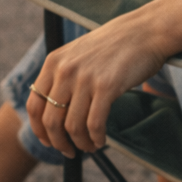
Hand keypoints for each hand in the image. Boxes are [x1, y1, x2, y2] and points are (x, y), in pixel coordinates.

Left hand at [25, 13, 166, 156]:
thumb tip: (53, 113)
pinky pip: (94, 124)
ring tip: (89, 146)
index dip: (39, 129)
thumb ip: (63, 75)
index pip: (34, 105)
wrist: (146, 30)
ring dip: (80, 143)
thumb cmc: (115, 43)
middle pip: (51, 121)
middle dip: (58, 143)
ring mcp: (86, 78)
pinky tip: (101, 140)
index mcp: (54, 61)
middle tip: (69, 151)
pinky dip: (96, 138)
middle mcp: (66, 69)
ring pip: (72, 127)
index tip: (48, 141)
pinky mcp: (107, 86)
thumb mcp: (79, 52)